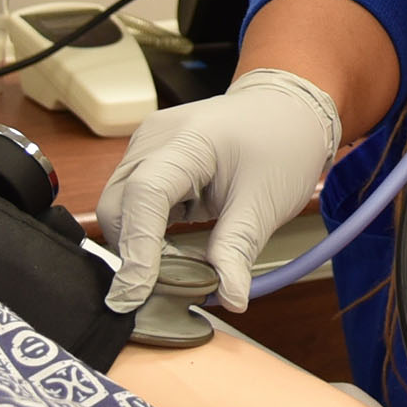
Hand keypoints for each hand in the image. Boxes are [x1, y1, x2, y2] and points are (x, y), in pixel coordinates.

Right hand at [96, 69, 340, 313]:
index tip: (134, 295)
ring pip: (120, 209)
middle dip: (134, 252)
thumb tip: (230, 298)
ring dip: (139, 245)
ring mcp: (148, 147)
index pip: (145, 195)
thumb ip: (238, 249)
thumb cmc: (281, 143)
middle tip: (167, 288)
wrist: (288, 108)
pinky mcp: (149, 160)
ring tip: (178, 267)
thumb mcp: (266, 200)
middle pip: (119, 205)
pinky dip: (147, 233)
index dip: (136, 248)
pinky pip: (133, 204)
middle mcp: (155, 138)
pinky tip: (173, 247)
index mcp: (188, 139)